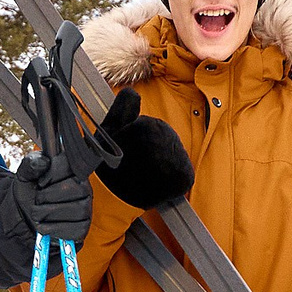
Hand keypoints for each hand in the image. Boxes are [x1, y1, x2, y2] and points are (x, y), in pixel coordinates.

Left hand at [12, 150, 92, 242]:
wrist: (25, 214)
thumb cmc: (30, 191)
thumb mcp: (25, 174)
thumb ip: (31, 163)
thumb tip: (43, 161)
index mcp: (71, 170)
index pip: (71, 165)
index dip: (53, 174)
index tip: (41, 182)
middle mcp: (83, 188)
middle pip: (76, 189)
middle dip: (50, 196)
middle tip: (38, 199)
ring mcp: (85, 208)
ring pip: (77, 209)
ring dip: (50, 213)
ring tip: (37, 213)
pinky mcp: (82, 227)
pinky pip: (76, 228)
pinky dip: (55, 228)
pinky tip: (45, 225)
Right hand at [91, 89, 195, 209]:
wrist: (112, 200)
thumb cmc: (107, 165)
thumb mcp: (107, 129)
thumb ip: (124, 106)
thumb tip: (133, 91)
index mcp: (150, 126)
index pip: (152, 126)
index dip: (139, 138)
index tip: (128, 150)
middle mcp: (167, 141)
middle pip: (165, 139)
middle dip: (153, 149)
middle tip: (136, 163)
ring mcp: (177, 159)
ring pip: (174, 154)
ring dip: (162, 163)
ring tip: (144, 174)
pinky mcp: (184, 177)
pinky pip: (182, 173)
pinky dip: (173, 178)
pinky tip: (156, 182)